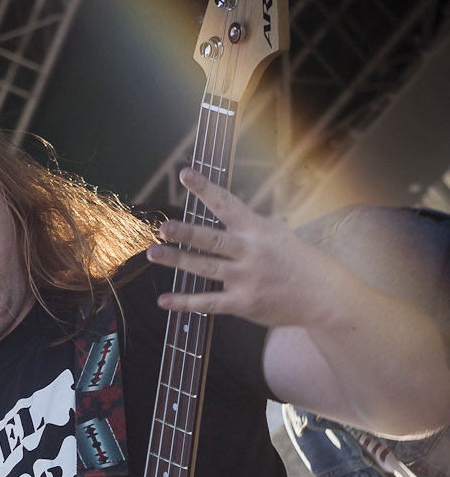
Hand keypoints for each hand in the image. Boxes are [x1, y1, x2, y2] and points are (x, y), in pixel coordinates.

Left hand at [145, 166, 345, 328]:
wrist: (322, 295)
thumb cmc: (297, 261)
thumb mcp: (277, 233)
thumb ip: (248, 227)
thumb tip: (224, 212)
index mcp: (258, 230)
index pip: (227, 204)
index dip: (205, 188)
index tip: (185, 173)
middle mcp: (251, 252)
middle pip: (213, 240)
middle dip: (187, 233)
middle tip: (163, 227)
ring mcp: (246, 279)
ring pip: (206, 268)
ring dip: (178, 261)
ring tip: (153, 253)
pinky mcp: (243, 303)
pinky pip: (209, 303)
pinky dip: (185, 303)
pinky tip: (164, 300)